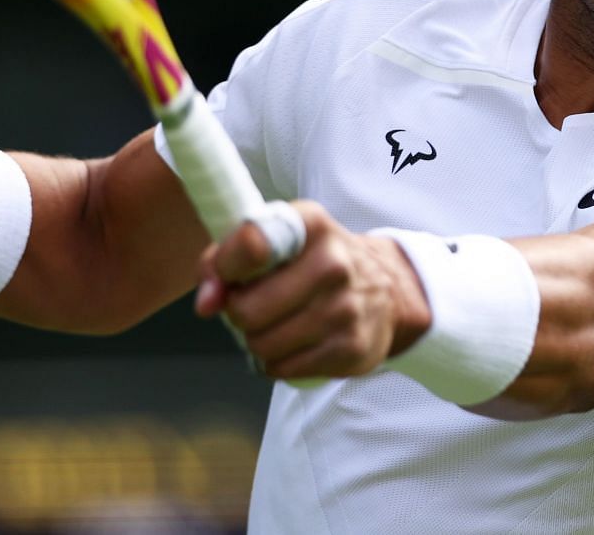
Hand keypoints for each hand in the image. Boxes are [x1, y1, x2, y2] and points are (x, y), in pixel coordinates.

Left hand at [195, 201, 431, 380]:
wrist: (387, 289)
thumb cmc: (313, 262)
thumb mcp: (276, 240)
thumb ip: (226, 259)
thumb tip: (205, 302)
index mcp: (309, 225)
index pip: (252, 243)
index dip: (224, 266)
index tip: (222, 278)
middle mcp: (332, 263)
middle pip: (247, 310)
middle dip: (238, 314)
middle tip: (252, 306)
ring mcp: (344, 309)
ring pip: (262, 345)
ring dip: (256, 341)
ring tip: (274, 325)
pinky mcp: (351, 349)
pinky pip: (283, 369)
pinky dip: (276, 362)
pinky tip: (292, 344)